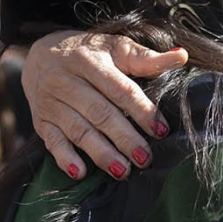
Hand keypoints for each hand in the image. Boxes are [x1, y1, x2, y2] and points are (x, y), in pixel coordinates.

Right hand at [23, 30, 187, 178]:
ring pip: (78, 130)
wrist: (40, 54)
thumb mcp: (115, 48)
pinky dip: (65, 158)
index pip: (119, 89)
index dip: (141, 110)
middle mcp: (66, 81)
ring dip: (101, 153)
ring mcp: (51, 103)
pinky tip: (80, 173)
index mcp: (89, 61)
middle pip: (99, 113)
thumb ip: (146, 57)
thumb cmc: (89, 53)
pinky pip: (52, 142)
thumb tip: (181, 55)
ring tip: (123, 171)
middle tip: (145, 158)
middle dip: (124, 137)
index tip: (161, 130)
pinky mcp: (41, 121)